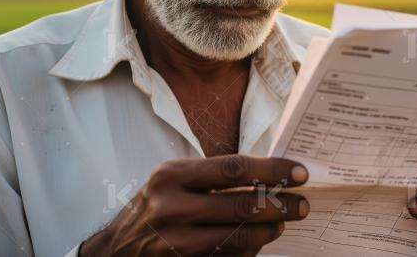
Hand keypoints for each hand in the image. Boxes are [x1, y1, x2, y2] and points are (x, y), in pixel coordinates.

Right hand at [80, 155, 309, 256]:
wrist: (114, 252)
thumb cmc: (151, 210)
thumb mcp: (172, 183)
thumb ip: (213, 178)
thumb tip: (268, 177)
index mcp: (171, 176)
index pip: (234, 168)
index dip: (272, 170)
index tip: (299, 173)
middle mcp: (171, 207)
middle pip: (242, 204)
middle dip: (280, 205)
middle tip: (301, 205)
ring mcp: (175, 242)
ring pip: (239, 237)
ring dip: (268, 231)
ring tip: (281, 224)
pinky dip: (247, 252)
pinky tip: (257, 245)